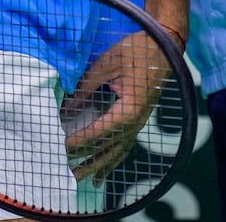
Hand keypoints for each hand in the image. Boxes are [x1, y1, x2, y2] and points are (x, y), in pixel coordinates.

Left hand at [62, 30, 167, 182]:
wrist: (163, 46)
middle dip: (86, 160)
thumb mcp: (107, 63)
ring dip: (99, 166)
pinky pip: (124, 146)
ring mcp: (139, 123)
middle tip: (65, 169)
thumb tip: (67, 106)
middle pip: (109, 148)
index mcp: (129, 110)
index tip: (61, 147)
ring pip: (117, 152)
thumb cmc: (137, 51)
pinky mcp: (138, 120)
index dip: (80, 140)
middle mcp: (136, 122)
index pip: (100, 132)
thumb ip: (86, 87)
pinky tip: (102, 174)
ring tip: (81, 179)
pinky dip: (112, 161)